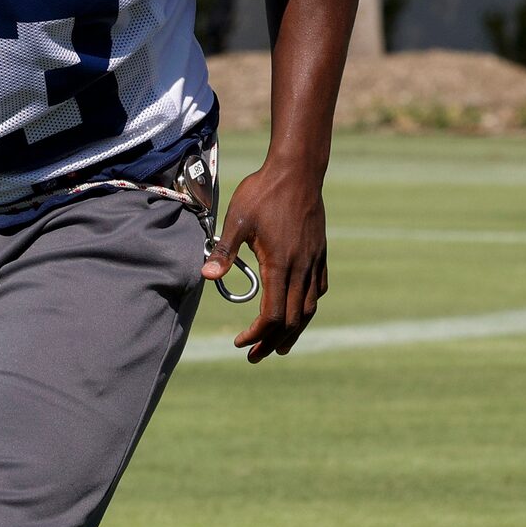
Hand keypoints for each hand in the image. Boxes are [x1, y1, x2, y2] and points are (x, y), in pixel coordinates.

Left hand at [205, 159, 328, 361]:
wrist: (298, 170)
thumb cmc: (264, 192)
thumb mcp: (237, 219)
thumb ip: (224, 251)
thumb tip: (205, 277)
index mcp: (280, 265)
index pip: (272, 315)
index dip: (257, 335)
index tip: (240, 341)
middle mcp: (301, 268)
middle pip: (292, 320)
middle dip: (273, 342)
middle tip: (255, 356)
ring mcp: (314, 261)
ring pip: (308, 309)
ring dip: (294, 332)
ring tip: (280, 347)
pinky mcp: (320, 252)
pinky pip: (318, 289)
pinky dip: (307, 307)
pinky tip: (299, 310)